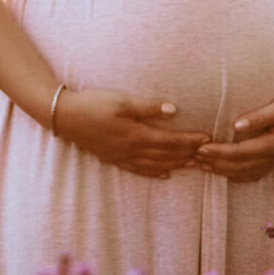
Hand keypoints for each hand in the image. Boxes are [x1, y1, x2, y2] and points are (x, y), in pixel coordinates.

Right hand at [52, 89, 208, 179]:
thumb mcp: (121, 101)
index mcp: (136, 135)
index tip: (208, 138)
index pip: (170, 140)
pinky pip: (139, 170)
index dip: (190, 140)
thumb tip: (173, 110)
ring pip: (156, 165)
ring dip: (176, 165)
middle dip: (189, 154)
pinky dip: (155, 172)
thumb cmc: (93, 104)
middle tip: (209, 155)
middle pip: (166, 155)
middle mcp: (132, 150)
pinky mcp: (114, 158)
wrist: (65, 117)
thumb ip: (148, 107)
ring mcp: (122, 157)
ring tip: (194, 165)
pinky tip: (164, 173)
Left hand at [195, 81, 273, 183]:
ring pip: (245, 173)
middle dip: (215, 164)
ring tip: (203, 167)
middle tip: (193, 160)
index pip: (240, 153)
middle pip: (239, 166)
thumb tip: (236, 125)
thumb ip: (260, 117)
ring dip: (223, 171)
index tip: (199, 149)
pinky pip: (254, 172)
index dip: (218, 153)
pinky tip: (226, 172)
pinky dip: (237, 174)